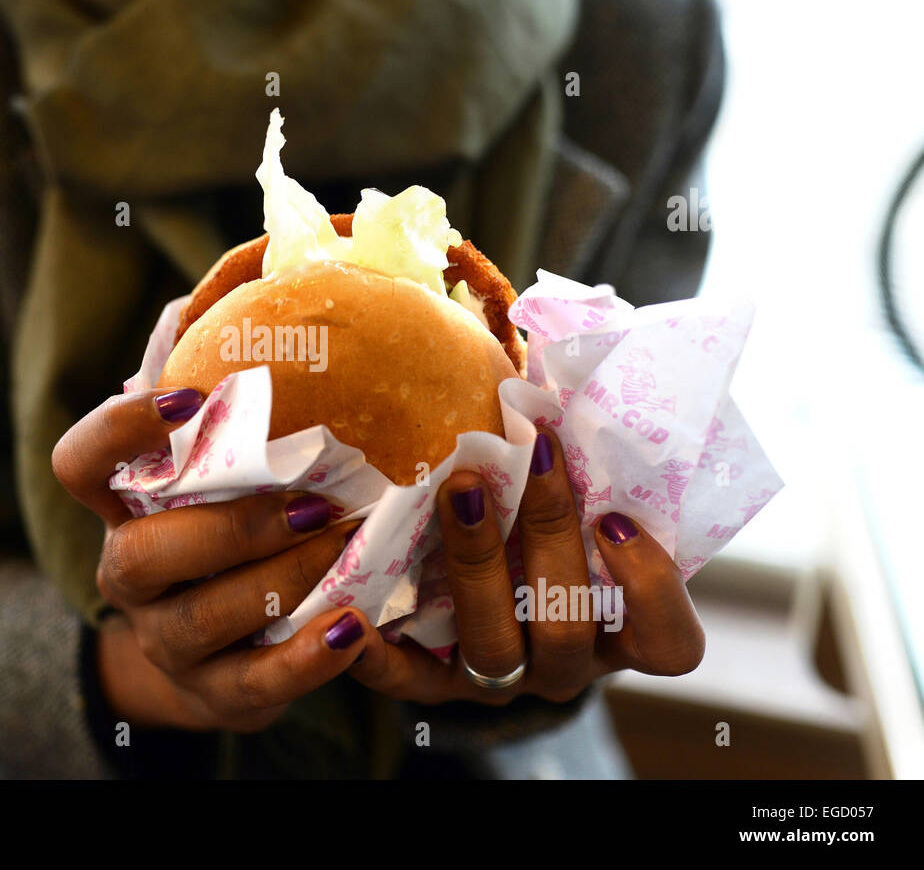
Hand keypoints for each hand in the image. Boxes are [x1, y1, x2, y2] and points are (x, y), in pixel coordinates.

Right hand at [53, 388, 368, 731]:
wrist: (235, 647)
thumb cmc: (239, 526)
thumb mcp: (229, 467)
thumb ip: (229, 390)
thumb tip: (251, 274)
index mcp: (123, 507)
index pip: (78, 465)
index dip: (116, 432)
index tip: (186, 400)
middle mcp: (127, 574)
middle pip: (141, 553)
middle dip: (230, 526)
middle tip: (314, 500)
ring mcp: (163, 639)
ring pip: (201, 617)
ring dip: (280, 578)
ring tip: (346, 547)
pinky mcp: (214, 692)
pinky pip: (253, 684)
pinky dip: (306, 660)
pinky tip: (354, 628)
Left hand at [349, 425, 704, 704]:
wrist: (474, 568)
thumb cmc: (536, 502)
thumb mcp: (568, 475)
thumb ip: (571, 430)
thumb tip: (544, 331)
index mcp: (619, 629)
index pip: (667, 642)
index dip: (652, 590)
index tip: (614, 517)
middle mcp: (565, 662)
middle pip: (567, 630)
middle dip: (547, 538)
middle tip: (526, 454)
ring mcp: (500, 678)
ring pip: (495, 650)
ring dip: (476, 565)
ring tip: (456, 489)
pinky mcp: (432, 681)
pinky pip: (404, 682)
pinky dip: (375, 654)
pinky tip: (347, 614)